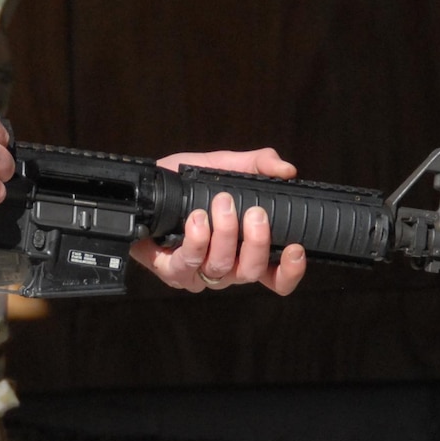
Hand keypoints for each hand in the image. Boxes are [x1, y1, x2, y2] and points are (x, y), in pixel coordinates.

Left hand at [133, 147, 308, 295]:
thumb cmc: (186, 185)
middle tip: (255, 212)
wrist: (144, 190)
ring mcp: (199, 273)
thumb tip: (286, 170)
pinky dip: (197, 241)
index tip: (296, 247)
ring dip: (224, 234)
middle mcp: (226, 267)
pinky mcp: (173, 271)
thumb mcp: (224, 167)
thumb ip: (257, 165)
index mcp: (244, 249)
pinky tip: (197, 220)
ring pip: (221, 267)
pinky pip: (189, 265)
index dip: (291, 270)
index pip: (276, 275)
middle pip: (252, 271)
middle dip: (257, 242)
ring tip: (220, 203)